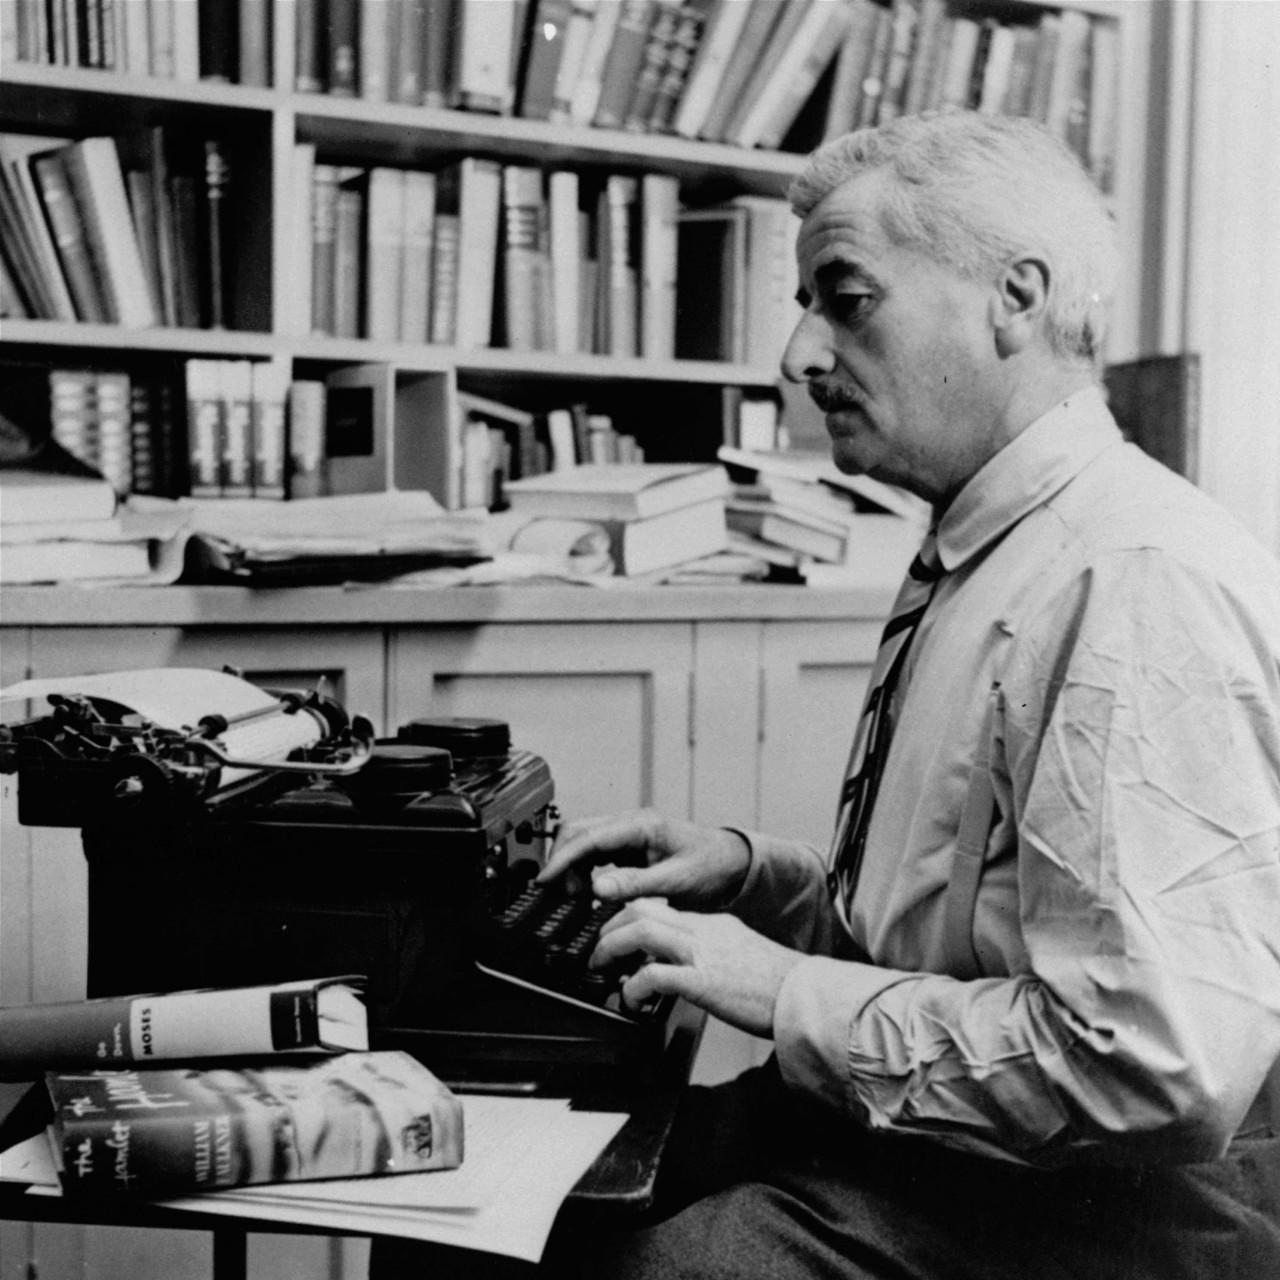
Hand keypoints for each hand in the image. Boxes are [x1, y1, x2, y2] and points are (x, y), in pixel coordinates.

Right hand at [536, 809, 750, 909]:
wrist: (733, 864)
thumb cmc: (712, 867)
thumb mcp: (676, 882)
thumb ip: (636, 884)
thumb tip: (598, 888)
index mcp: (642, 826)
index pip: (588, 838)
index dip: (562, 860)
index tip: (545, 880)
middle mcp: (632, 824)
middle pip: (579, 833)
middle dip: (562, 861)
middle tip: (555, 894)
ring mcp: (630, 833)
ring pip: (585, 842)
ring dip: (572, 867)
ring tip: (575, 897)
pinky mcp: (631, 845)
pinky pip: (597, 852)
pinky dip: (585, 870)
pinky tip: (587, 890)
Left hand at [591, 899, 803, 1038]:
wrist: (806, 996)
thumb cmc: (779, 985)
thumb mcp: (741, 955)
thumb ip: (713, 952)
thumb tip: (685, 968)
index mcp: (713, 923)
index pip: (660, 908)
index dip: (629, 919)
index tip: (615, 933)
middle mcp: (704, 931)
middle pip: (641, 909)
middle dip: (610, 926)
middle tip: (600, 949)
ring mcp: (702, 953)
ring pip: (639, 931)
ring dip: (611, 948)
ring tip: (602, 967)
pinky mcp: (702, 982)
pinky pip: (653, 975)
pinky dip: (632, 986)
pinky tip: (631, 1000)